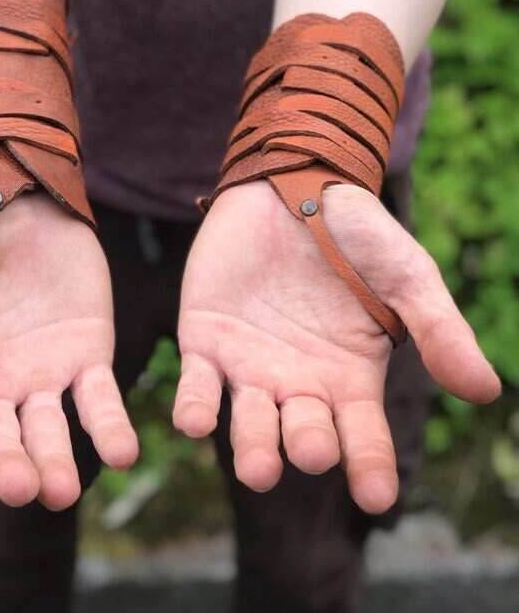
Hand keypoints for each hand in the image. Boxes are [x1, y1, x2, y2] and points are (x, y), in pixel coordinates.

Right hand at [0, 177, 137, 509]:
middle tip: (20, 485)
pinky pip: (98, 400)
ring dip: (56, 465)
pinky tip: (123, 451)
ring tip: (64, 488)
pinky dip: (110, 428)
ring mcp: (40, 373)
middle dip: (6, 468)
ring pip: (47, 433)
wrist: (16, 188)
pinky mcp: (85, 353)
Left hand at [174, 180, 499, 512]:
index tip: (377, 497)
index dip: (371, 465)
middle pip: (304, 433)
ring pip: (249, 422)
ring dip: (251, 447)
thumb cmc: (357, 234)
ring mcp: (250, 364)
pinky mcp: (205, 339)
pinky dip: (195, 405)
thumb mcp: (407, 276)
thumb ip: (439, 330)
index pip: (364, 435)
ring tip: (258, 469)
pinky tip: (192, 422)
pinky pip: (197, 383)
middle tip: (314, 451)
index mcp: (351, 377)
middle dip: (309, 446)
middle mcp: (299, 383)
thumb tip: (485, 390)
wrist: (293, 182)